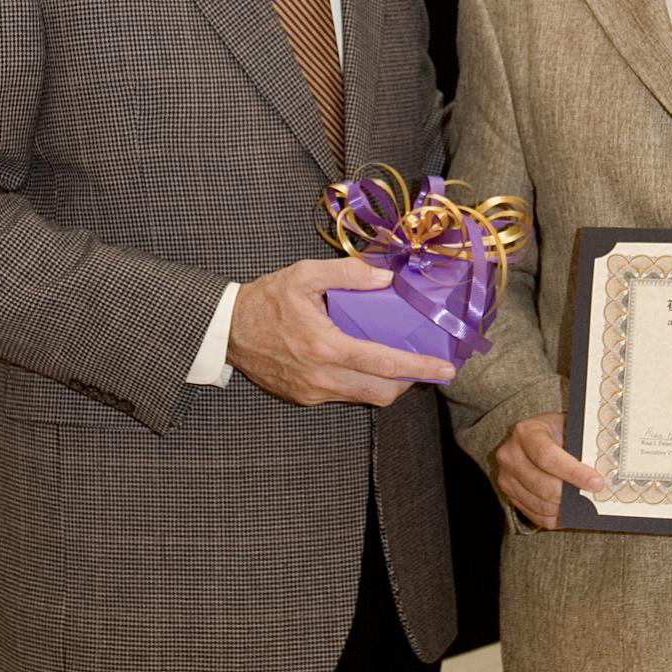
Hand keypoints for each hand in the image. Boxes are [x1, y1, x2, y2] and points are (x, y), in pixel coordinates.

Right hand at [228, 257, 455, 406]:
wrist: (226, 330)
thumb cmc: (266, 299)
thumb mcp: (305, 274)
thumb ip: (348, 273)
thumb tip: (388, 276)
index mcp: (326, 346)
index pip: (385, 364)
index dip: (420, 368)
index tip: (446, 368)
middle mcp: (321, 377)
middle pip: (382, 392)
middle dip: (409, 382)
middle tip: (424, 365)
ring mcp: (312, 392)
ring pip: (364, 398)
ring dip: (385, 384)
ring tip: (396, 363)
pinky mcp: (303, 399)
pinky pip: (343, 396)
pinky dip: (359, 384)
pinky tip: (361, 364)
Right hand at [494, 413, 604, 530]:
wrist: (535, 434)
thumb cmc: (556, 431)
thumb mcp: (566, 427)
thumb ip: (579, 446)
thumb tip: (600, 473)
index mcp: (525, 432)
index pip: (547, 456)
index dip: (573, 473)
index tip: (596, 483)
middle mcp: (510, 454)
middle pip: (542, 485)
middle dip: (571, 495)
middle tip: (593, 497)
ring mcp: (506, 476)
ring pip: (540, 504)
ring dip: (565, 508)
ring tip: (583, 504)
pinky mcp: (509, 494)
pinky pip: (536, 516)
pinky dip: (556, 517)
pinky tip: (570, 511)